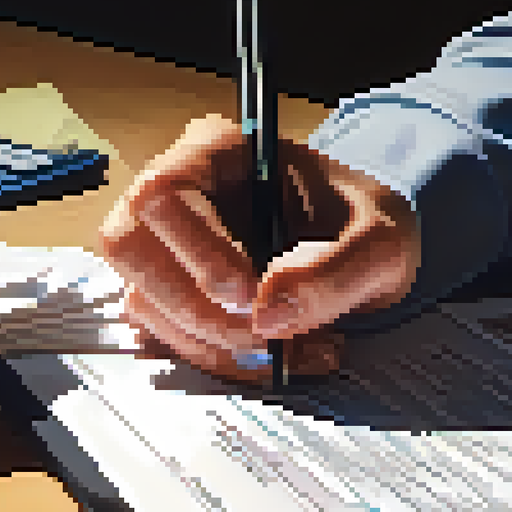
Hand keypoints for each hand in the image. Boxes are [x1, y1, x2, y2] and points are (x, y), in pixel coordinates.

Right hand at [98, 115, 420, 383]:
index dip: (196, 250)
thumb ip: (336, 270)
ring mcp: (167, 248)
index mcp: (218, 152)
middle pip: (130, 248)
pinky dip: (215, 359)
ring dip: (211, 343)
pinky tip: (272, 359)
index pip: (164, 193)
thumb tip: (270, 311)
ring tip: (289, 351)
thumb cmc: (365, 225)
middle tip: (263, 336)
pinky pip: (164, 335)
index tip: (248, 294)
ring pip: (144, 300)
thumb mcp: (381, 242)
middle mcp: (179, 195)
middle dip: (194, 308)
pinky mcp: (172, 296)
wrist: (366, 253)